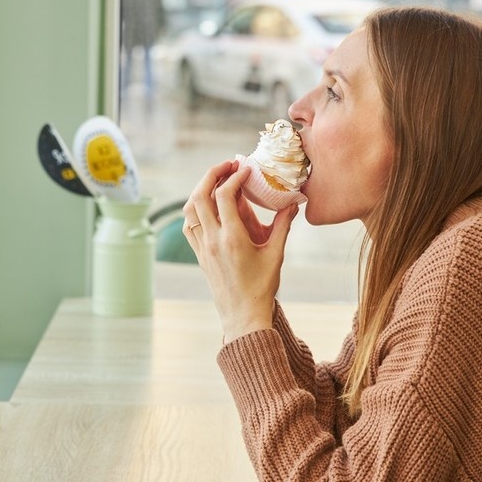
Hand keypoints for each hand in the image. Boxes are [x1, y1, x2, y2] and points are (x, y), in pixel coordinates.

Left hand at [183, 159, 298, 341]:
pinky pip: (189, 225)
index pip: (224, 195)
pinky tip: (209, 206)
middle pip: (200, 195)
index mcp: (232, 237)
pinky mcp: (199, 254)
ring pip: (190, 209)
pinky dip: (195, 209)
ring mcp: (202, 247)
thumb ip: (283, 226)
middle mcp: (212, 240)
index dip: (234, 176)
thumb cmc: (262, 287)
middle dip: (212, 174)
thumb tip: (293, 202)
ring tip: (217, 180)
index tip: (246, 169)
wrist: (243, 315)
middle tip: (228, 165)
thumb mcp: (276, 255)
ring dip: (200, 189)